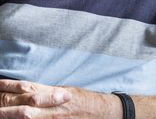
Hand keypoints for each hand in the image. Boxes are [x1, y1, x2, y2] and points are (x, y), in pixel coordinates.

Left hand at [0, 80, 120, 118]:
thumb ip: (47, 91)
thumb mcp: (66, 90)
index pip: (25, 87)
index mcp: (52, 92)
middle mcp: (50, 105)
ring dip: (8, 113)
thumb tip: (28, 91)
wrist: (101, 113)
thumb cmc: (83, 101)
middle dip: (3, 101)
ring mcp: (51, 118)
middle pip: (20, 102)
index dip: (8, 85)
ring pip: (24, 115)